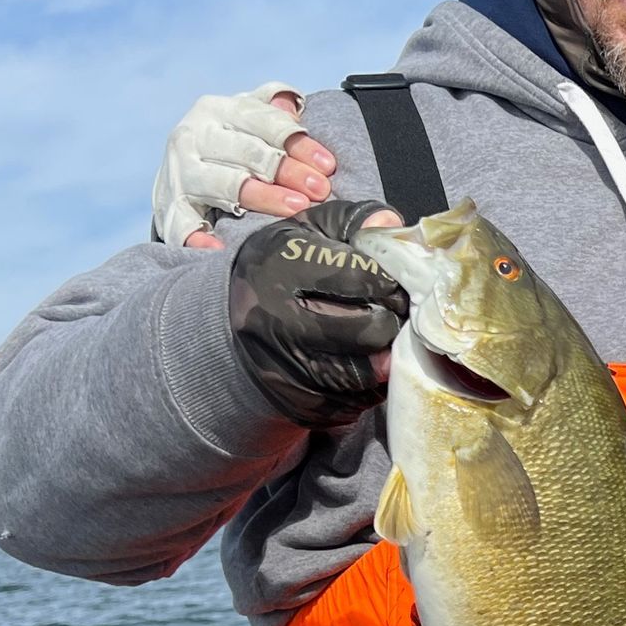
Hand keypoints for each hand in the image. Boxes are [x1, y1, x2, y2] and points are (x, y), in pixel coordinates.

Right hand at [154, 83, 338, 249]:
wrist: (185, 172)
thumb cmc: (234, 145)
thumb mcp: (252, 121)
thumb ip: (274, 112)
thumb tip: (292, 101)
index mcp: (219, 110)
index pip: (264, 122)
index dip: (299, 143)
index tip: (328, 166)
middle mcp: (195, 136)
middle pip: (248, 152)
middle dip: (287, 170)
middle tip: (320, 190)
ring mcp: (179, 171)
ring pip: (224, 183)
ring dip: (261, 196)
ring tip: (295, 209)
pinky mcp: (169, 205)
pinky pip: (182, 224)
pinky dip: (198, 237)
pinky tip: (220, 249)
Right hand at [228, 199, 407, 428]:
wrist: (228, 325)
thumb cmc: (282, 269)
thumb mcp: (307, 232)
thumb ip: (352, 221)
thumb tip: (392, 224)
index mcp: (280, 268)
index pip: (360, 278)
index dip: (389, 281)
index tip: (392, 282)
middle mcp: (278, 321)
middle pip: (369, 329)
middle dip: (394, 320)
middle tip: (397, 312)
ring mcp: (286, 368)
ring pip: (367, 372)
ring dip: (388, 354)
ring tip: (386, 336)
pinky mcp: (299, 403)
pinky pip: (357, 401)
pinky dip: (373, 385)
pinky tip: (367, 362)